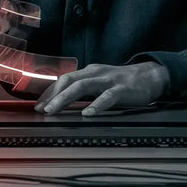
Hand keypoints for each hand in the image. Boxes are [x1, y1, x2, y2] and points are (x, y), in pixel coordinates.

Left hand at [34, 62, 170, 115]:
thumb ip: (84, 90)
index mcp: (88, 72)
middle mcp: (95, 73)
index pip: (63, 79)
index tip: (37, 105)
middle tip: (41, 110)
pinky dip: (96, 105)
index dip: (49, 92)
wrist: (149, 75)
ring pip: (82, 87)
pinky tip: (88, 114)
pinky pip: (107, 97)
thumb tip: (62, 103)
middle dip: (52, 95)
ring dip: (65, 98)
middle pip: (68, 80)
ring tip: (54, 111)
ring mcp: (108, 80)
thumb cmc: (121, 82)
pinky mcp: (122, 89)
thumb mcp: (99, 82)